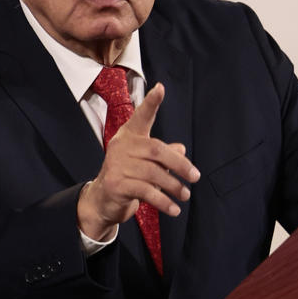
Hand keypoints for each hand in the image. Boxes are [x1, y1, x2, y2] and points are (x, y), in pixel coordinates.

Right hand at [77, 83, 199, 241]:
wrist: (103, 200)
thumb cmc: (128, 177)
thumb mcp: (146, 163)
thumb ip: (163, 155)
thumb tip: (182, 149)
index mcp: (130, 136)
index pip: (141, 116)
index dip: (151, 102)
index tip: (161, 89)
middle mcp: (121, 146)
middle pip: (156, 150)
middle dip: (179, 164)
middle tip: (195, 177)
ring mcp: (116, 165)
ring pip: (153, 173)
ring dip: (173, 186)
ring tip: (185, 195)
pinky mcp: (116, 185)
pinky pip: (146, 192)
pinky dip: (163, 202)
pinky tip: (174, 209)